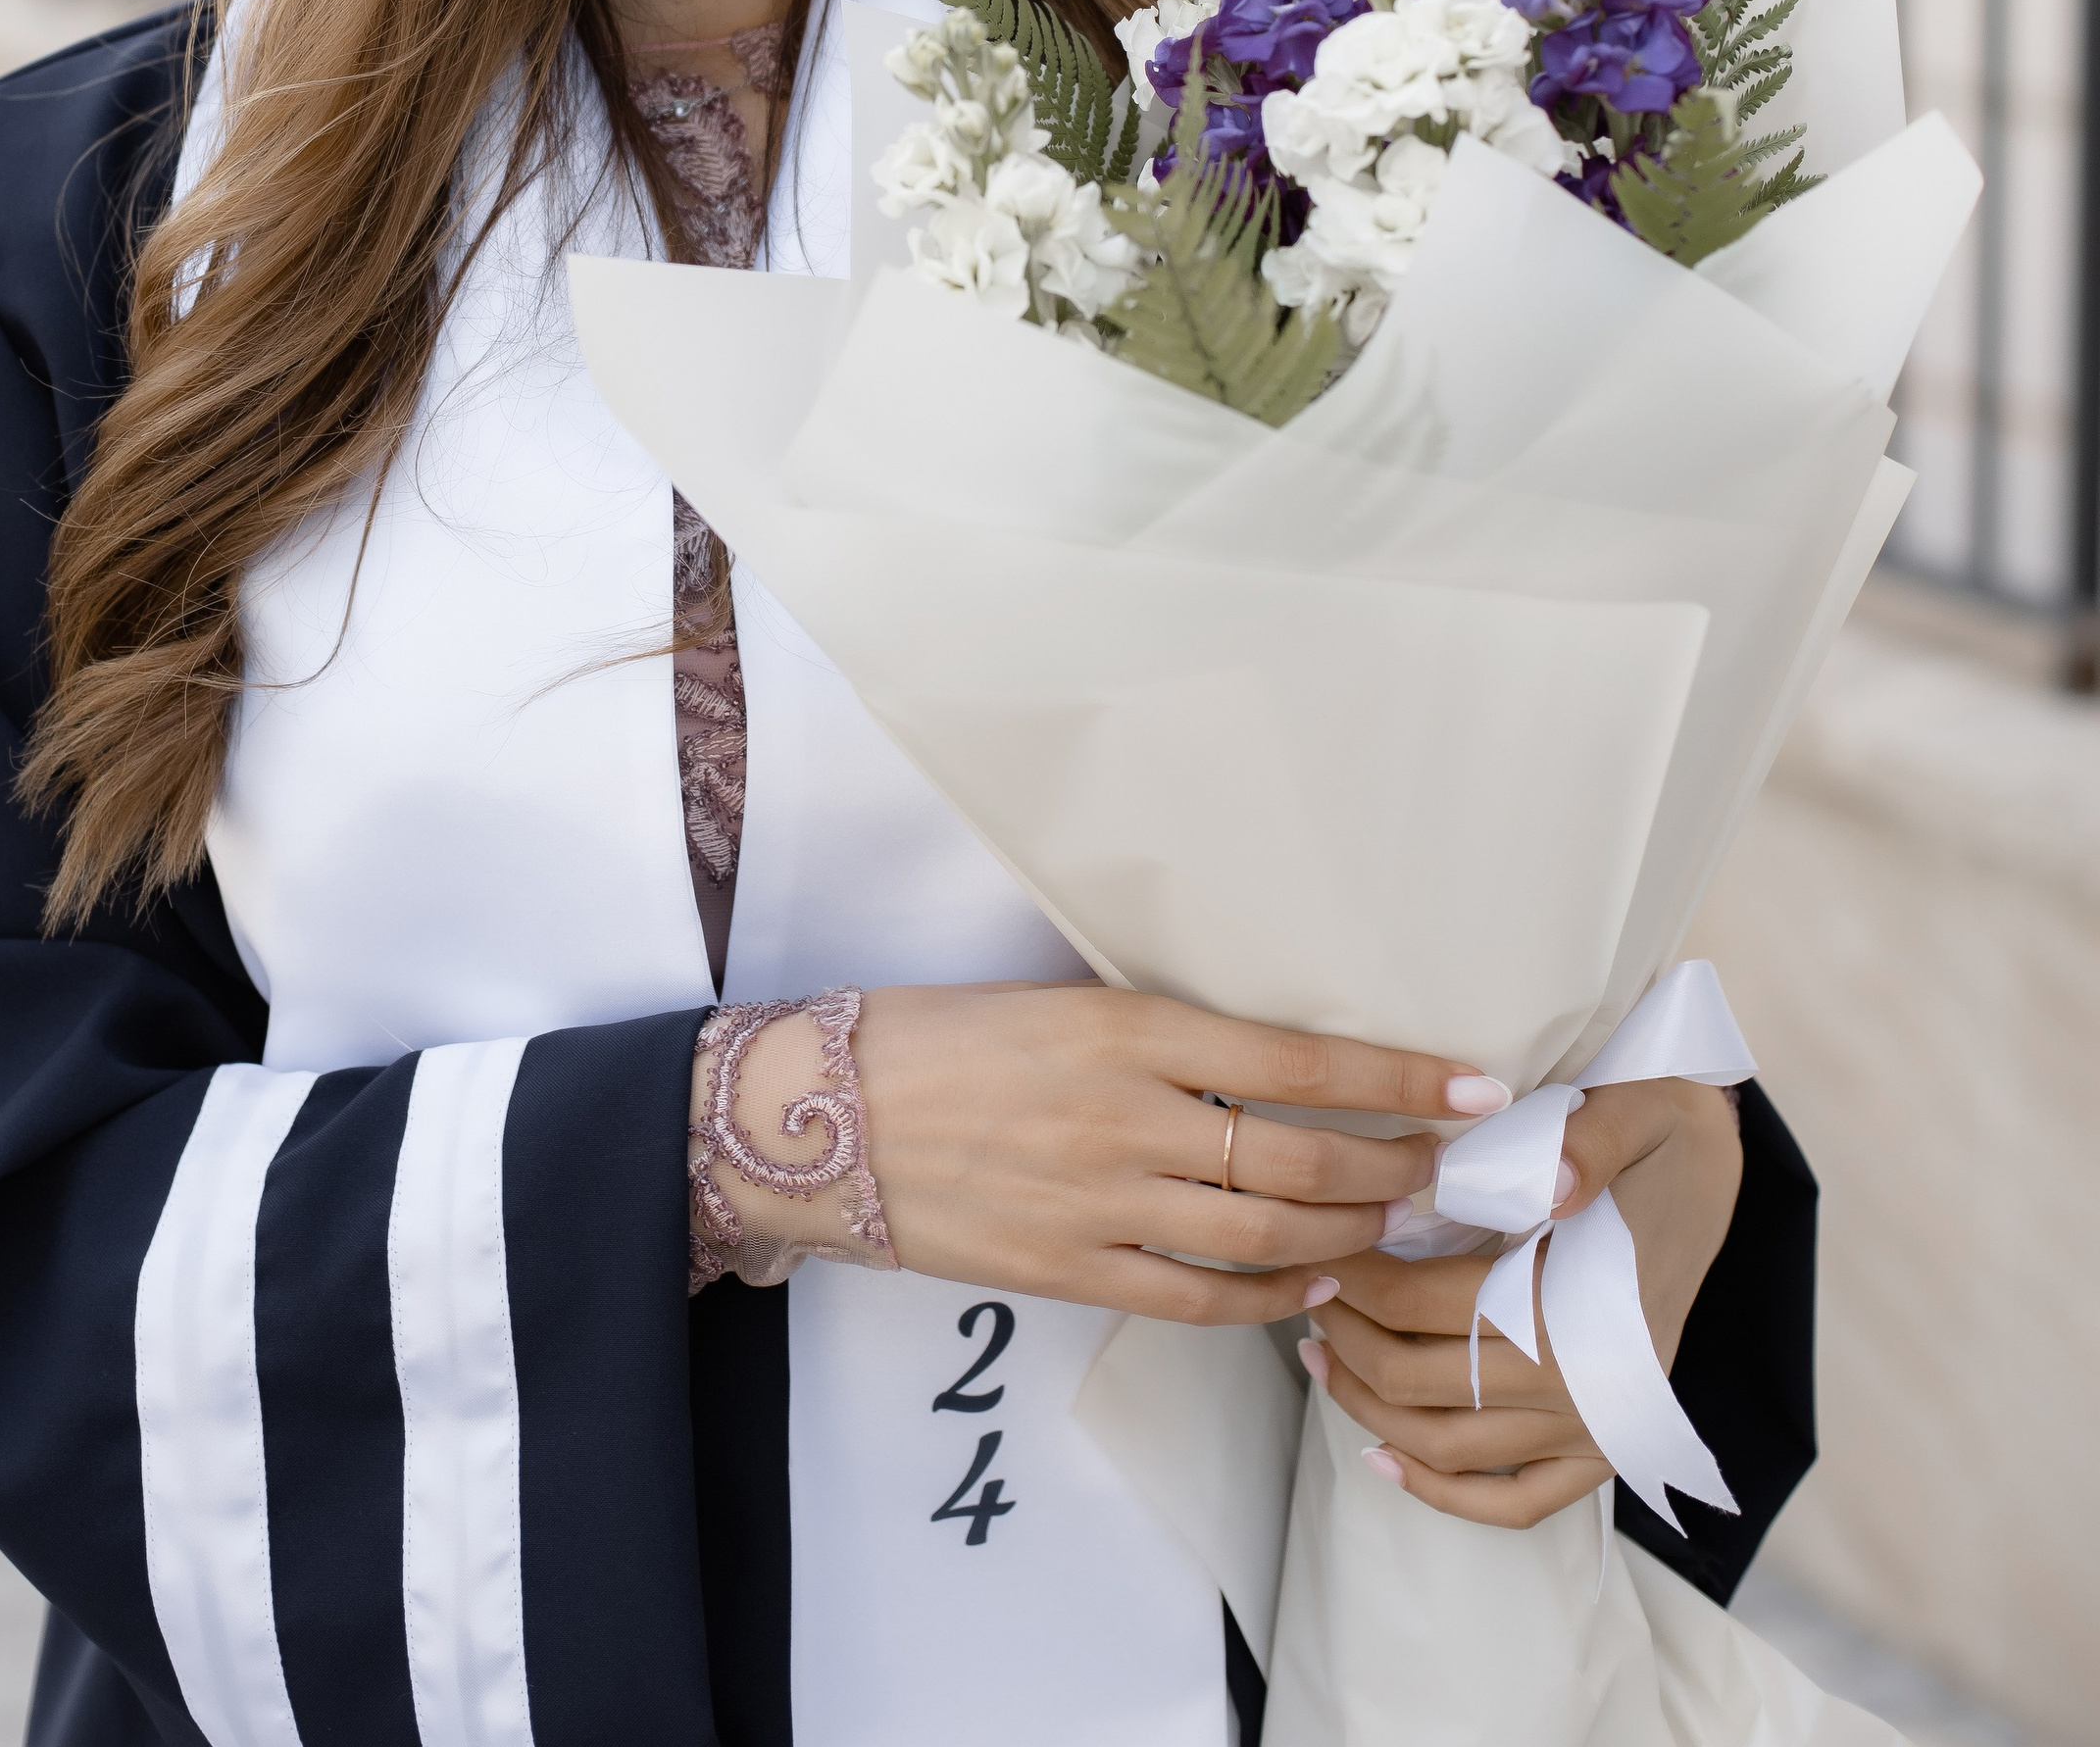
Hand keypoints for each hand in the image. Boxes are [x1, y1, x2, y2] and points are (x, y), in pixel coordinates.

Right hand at [850, 983, 1507, 1328]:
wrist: (824, 1117)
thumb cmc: (943, 1039)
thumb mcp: (1061, 1001)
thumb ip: (1163, 1037)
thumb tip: (1275, 1060)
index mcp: (1125, 1027)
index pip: (1299, 1061)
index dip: (1399, 1081)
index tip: (1474, 1089)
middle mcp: (1125, 1115)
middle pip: (1301, 1158)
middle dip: (1397, 1171)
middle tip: (1452, 1173)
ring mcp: (1100, 1203)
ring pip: (1266, 1231)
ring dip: (1349, 1232)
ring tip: (1397, 1225)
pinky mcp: (1070, 1271)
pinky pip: (1201, 1298)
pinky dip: (1272, 1295)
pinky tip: (1312, 1283)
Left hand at [1298, 1077, 1743, 1525]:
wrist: (1710, 1170)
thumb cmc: (1657, 1132)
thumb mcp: (1633, 1111)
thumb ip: (1587, 1144)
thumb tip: (1548, 1186)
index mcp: (1581, 1309)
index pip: (1423, 1304)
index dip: (1353, 1275)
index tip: (1316, 1236)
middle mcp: (1585, 1389)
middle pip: (1419, 1381)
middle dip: (1345, 1335)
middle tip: (1308, 1284)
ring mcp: (1594, 1431)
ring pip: (1449, 1447)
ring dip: (1368, 1407)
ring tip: (1317, 1351)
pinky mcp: (1601, 1453)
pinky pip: (1514, 1504)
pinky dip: (1442, 1492)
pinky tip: (1381, 1455)